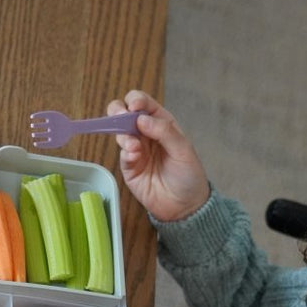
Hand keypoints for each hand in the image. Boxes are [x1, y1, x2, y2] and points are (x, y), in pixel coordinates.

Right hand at [107, 90, 210, 221]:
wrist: (184, 206)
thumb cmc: (189, 175)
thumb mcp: (183, 150)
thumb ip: (164, 131)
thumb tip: (141, 118)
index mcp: (161, 124)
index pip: (144, 104)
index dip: (136, 100)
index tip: (133, 106)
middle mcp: (146, 134)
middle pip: (124, 114)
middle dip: (118, 111)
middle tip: (120, 117)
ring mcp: (136, 150)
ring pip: (120, 133)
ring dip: (123, 134)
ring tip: (133, 146)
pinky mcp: (129, 168)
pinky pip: (122, 155)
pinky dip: (125, 153)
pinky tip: (134, 156)